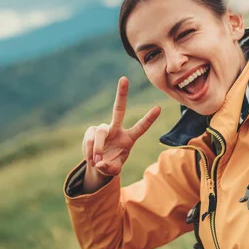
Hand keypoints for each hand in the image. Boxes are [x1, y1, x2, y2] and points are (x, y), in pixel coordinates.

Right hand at [82, 77, 160, 191]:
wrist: (97, 164)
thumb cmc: (111, 164)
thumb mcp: (114, 170)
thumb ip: (110, 169)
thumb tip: (101, 163)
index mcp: (128, 138)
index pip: (141, 127)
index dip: (149, 119)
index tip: (159, 108)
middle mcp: (116, 129)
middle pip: (119, 109)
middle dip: (121, 94)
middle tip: (124, 78)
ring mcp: (103, 129)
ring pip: (100, 133)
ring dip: (98, 149)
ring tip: (97, 162)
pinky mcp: (91, 131)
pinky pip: (90, 140)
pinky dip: (89, 151)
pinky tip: (91, 159)